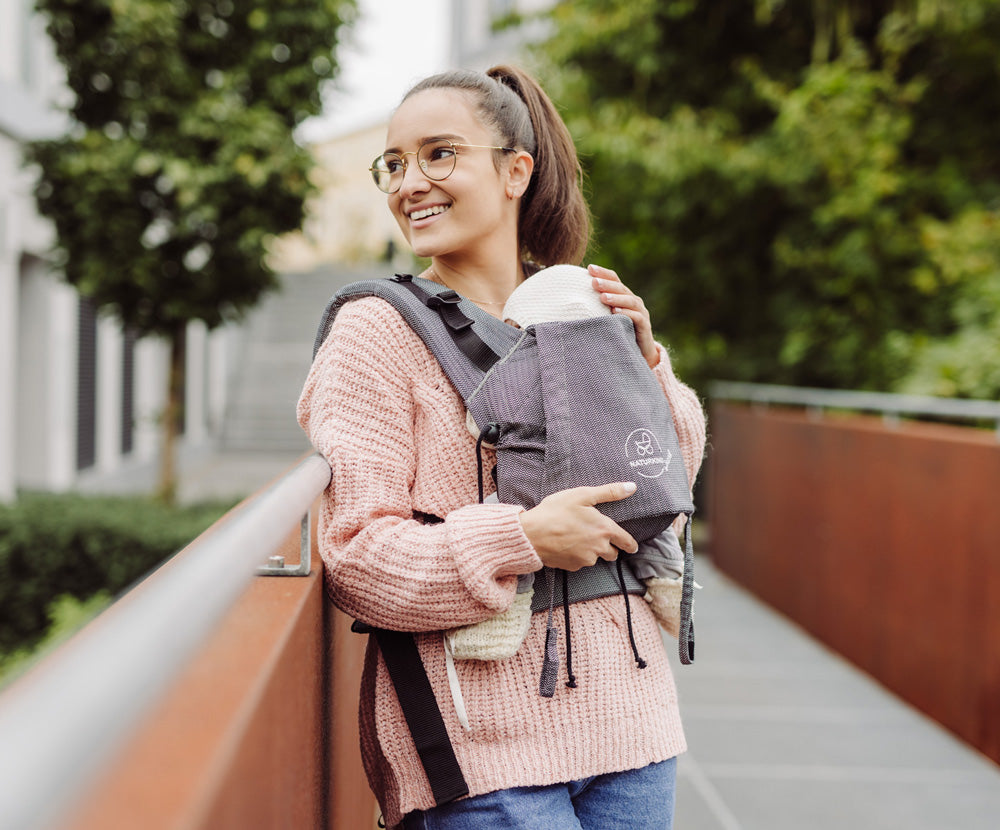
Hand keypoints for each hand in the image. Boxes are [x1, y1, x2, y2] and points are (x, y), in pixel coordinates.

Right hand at [518, 482, 638, 570]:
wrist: (531, 534)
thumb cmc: (555, 512)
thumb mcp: (582, 495)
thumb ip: (609, 492)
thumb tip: (631, 487)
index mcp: (604, 530)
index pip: (626, 542)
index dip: (631, 544)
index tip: (632, 547)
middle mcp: (598, 548)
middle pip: (612, 553)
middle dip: (608, 546)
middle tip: (596, 536)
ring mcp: (585, 559)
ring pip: (595, 558)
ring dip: (592, 551)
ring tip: (577, 537)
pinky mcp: (572, 567)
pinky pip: (580, 562)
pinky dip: (577, 555)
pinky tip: (566, 544)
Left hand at [588, 263, 659, 368]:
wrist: (638, 353)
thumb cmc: (617, 333)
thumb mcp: (605, 318)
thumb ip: (595, 307)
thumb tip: (569, 300)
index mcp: (623, 296)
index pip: (614, 279)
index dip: (603, 273)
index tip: (589, 268)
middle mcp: (633, 301)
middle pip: (621, 288)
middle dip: (607, 284)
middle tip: (593, 282)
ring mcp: (641, 313)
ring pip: (630, 301)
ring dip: (616, 298)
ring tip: (603, 297)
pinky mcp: (644, 326)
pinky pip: (636, 317)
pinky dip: (626, 314)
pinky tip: (615, 313)